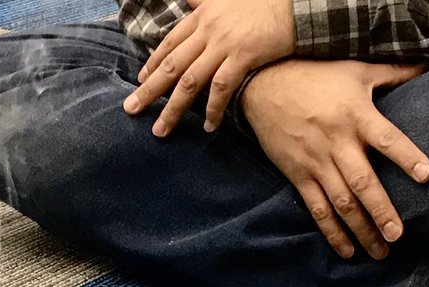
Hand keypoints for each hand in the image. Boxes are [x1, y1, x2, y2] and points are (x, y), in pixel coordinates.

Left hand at [123, 0, 292, 136]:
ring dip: (173, 109)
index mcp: (202, 15)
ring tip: (161, 130)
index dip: (153, 63)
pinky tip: (207, 126)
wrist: (297, 4)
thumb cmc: (265, 2)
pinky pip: (221, 88)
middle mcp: (207, 29)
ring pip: (190, 81)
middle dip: (149, 90)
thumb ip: (204, 3)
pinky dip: (213, 109)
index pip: (170, 42)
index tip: (141, 80)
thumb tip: (188, 3)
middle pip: (171, 65)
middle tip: (131, 110)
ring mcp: (223, 44)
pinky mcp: (242, 56)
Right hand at [241, 59, 428, 258]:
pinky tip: (347, 250)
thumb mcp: (356, 70)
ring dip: (361, 229)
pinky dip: (332, 232)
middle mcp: (336, 143)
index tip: (427, 176)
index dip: (407, 156)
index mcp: (356, 116)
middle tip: (398, 235)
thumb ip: (394, 72)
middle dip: (381, 211)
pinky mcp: (298, 175)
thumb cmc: (316, 76)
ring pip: (341, 203)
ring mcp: (316, 163)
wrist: (264, 86)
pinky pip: (317, 209)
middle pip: (362, 182)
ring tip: (380, 251)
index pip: (387, 139)